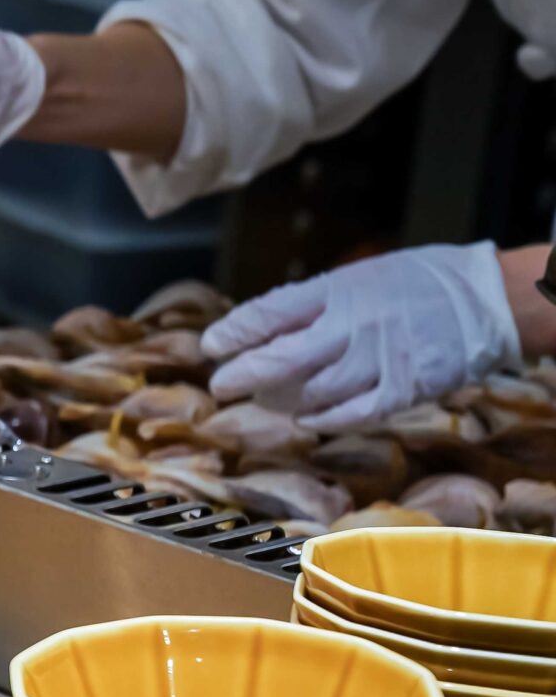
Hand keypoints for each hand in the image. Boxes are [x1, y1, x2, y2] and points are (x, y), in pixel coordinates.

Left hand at [205, 244, 521, 433]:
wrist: (485, 299)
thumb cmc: (416, 284)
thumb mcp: (358, 277)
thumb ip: (313, 304)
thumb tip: (261, 329)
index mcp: (338, 292)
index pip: (269, 314)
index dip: (233, 333)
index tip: (211, 346)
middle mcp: (351, 327)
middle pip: (278, 360)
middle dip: (241, 375)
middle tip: (221, 384)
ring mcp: (375, 362)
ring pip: (307, 393)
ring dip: (277, 400)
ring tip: (265, 399)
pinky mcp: (399, 391)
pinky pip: (347, 415)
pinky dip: (320, 419)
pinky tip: (305, 418)